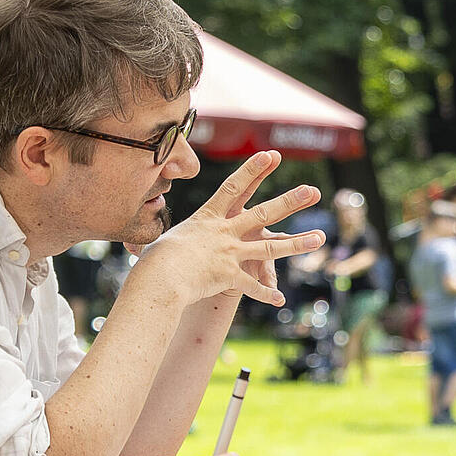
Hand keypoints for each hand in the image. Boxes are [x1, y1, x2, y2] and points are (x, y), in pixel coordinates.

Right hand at [130, 152, 323, 307]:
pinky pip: (252, 286)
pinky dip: (265, 293)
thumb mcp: (163, 241)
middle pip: (263, 214)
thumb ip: (166, 239)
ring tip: (320, 238)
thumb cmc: (155, 260)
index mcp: (208, 219)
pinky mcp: (230, 276)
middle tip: (313, 191)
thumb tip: (135, 244)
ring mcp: (230, 254)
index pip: (233, 188)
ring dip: (297, 243)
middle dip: (290, 201)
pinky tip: (280, 299)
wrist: (159, 279)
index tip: (271, 155)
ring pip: (270, 248)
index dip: (253, 171)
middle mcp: (224, 233)